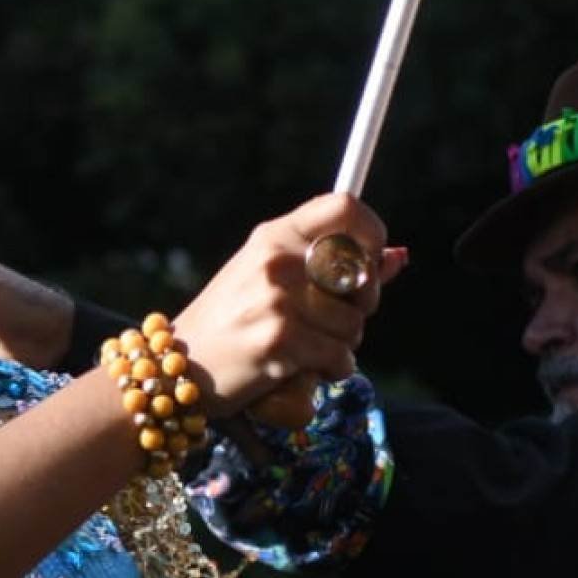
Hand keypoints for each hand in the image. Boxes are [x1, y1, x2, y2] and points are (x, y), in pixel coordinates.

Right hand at [171, 195, 406, 415]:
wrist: (178, 367)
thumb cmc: (231, 323)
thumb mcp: (272, 280)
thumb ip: (335, 266)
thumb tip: (400, 256)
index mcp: (274, 236)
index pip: (344, 207)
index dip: (372, 233)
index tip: (371, 261)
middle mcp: (276, 261)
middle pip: (361, 273)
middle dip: (362, 304)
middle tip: (335, 321)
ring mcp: (276, 299)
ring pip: (354, 323)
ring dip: (343, 345)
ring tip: (308, 349)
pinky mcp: (280, 340)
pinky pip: (340, 357)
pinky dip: (332, 370)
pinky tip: (304, 370)